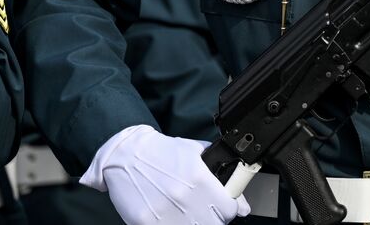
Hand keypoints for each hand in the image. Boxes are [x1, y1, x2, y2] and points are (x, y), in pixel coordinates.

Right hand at [81, 125, 248, 224]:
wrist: (126, 153)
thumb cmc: (162, 153)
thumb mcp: (197, 154)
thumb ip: (222, 176)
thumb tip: (243, 206)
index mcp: (199, 179)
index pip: (230, 210)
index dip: (228, 209)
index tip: (223, 207)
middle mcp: (184, 197)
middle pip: (214, 224)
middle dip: (212, 218)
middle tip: (203, 209)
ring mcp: (164, 213)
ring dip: (193, 223)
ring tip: (187, 212)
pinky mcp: (146, 222)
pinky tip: (170, 217)